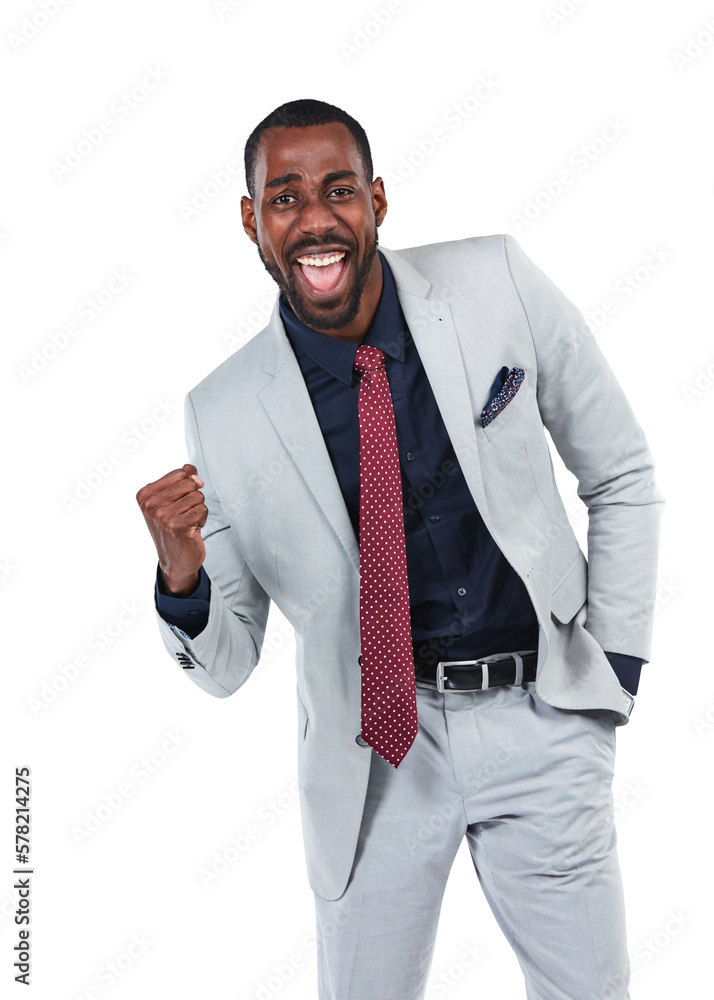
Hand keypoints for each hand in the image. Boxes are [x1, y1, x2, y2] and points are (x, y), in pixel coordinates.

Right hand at [136, 464, 206, 595]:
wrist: (176, 560)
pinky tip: (191, 530)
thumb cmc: (174, 527)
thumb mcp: (172, 500)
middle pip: (190, 483)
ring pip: (198, 496)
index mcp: (144, 494)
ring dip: (198, 510)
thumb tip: (191, 469)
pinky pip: (203, 509)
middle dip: (194, 498)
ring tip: (187, 522)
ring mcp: (162, 515)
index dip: (189, 485)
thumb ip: (181, 479)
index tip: (179, 503)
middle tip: (184, 514)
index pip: (180, 473)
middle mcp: (150, 504)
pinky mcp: (177, 526)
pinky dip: (202, 519)